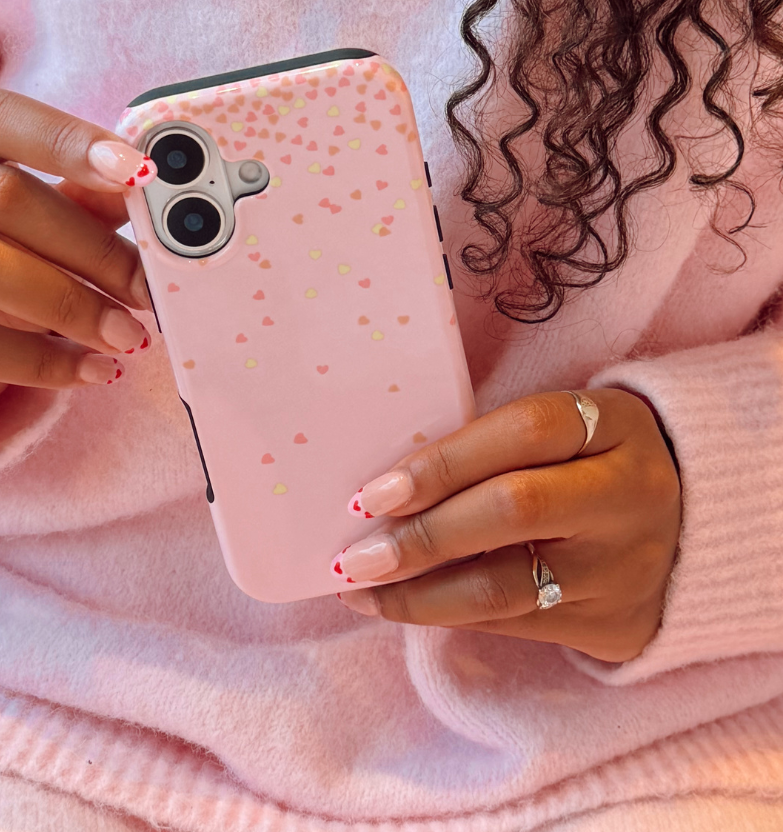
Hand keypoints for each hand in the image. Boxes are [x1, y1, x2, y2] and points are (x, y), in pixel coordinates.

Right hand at [0, 88, 157, 418]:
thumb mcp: (33, 219)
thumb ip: (85, 201)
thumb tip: (150, 200)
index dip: (68, 141)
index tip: (136, 171)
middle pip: (1, 198)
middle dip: (91, 248)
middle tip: (146, 289)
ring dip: (68, 304)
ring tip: (126, 336)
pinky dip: (39, 360)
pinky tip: (91, 370)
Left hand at [332, 388, 681, 662]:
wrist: (692, 527)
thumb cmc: (590, 463)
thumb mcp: (564, 431)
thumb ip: (492, 446)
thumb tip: (384, 487)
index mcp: (612, 424)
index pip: (523, 432)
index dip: (442, 461)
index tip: (371, 493)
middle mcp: (627, 493)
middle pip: (513, 509)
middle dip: (422, 536)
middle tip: (354, 556)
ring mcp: (626, 566)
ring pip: (507, 585)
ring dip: (419, 592)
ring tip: (360, 590)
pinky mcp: (615, 623)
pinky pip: (515, 623)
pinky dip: (448, 614)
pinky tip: (401, 605)